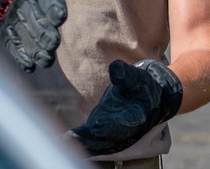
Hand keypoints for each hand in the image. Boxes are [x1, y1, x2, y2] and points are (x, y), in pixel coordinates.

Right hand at [0, 0, 111, 71]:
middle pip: (31, 14)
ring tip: (47, 59)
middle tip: (54, 44)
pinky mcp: (0, 21)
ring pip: (20, 30)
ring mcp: (7, 9)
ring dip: (32, 46)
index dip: (51, 3)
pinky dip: (18, 53)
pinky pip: (9, 39)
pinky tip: (30, 65)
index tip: (61, 16)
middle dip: (42, 30)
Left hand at [67, 59, 182, 155]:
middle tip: (73, 138)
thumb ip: (126, 74)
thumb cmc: (141, 85)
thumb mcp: (137, 77)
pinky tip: (64, 139)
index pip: (124, 123)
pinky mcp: (100, 130)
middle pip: (108, 137)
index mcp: (137, 115)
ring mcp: (112, 132)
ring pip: (98, 141)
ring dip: (83, 142)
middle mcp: (124, 129)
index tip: (97, 125)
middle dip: (91, 138)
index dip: (111, 126)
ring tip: (66, 139)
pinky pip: (90, 138)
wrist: (145, 96)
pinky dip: (80, 139)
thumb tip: (115, 67)